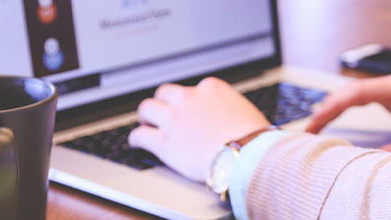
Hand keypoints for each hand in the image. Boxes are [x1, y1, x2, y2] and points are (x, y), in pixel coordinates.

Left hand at [128, 77, 270, 181]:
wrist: (248, 155)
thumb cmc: (254, 138)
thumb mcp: (244, 110)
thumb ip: (229, 108)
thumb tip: (229, 116)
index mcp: (211, 88)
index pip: (191, 89)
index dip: (187, 101)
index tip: (187, 109)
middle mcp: (189, 98)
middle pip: (164, 93)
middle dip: (163, 103)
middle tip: (162, 113)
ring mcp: (174, 119)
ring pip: (147, 108)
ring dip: (146, 117)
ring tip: (146, 124)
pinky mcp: (165, 142)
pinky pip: (140, 135)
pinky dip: (136, 139)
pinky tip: (137, 143)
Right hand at [305, 72, 390, 155]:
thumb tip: (367, 162)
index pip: (356, 94)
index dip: (330, 109)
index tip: (312, 126)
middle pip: (349, 93)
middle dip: (325, 111)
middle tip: (305, 134)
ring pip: (355, 98)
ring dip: (334, 112)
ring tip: (314, 133)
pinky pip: (366, 105)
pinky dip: (348, 115)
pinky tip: (335, 127)